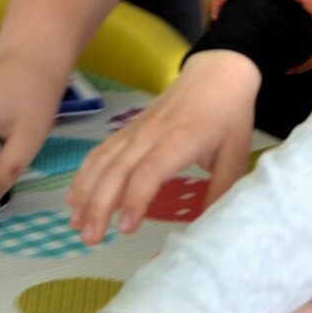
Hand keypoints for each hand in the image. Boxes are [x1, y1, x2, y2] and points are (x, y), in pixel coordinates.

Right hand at [66, 50, 260, 242]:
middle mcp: (151, 135)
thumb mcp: (236, 155)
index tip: (126, 229)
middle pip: (117, 171)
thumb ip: (222, 191)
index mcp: (180, 141)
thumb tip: (209, 226)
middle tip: (90, 239)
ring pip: (102, 162)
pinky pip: (101, 152)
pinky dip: (85, 174)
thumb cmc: (229, 116)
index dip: (134, 201)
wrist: (217, 74)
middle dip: (99, 206)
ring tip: (76, 224)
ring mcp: (135, 130)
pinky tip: (75, 196)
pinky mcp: (128, 129)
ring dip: (86, 193)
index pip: (149, 173)